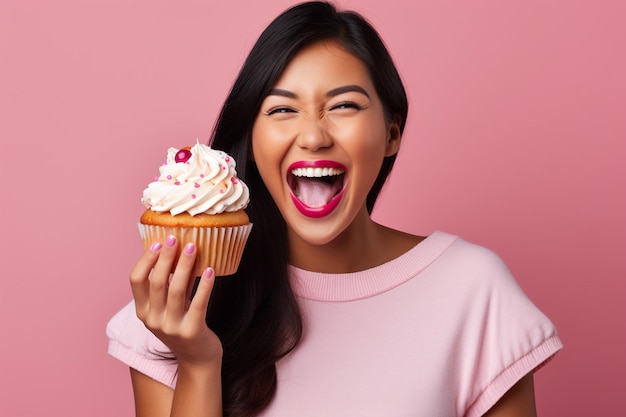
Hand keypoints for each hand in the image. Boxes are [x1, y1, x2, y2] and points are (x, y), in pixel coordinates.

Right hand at [130, 235, 222, 366]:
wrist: (197, 358)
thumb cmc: (183, 324)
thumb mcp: (170, 305)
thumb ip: (169, 282)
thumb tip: (176, 248)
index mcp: (142, 311)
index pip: (135, 280)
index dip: (146, 259)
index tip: (157, 242)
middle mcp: (153, 320)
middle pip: (156, 281)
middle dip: (165, 257)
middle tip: (175, 238)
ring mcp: (171, 327)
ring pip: (176, 290)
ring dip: (184, 265)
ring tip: (193, 247)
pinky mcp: (192, 331)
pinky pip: (199, 303)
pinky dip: (204, 285)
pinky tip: (210, 269)